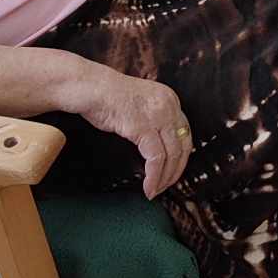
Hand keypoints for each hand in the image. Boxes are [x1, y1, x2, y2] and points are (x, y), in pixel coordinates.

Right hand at [77, 65, 192, 198]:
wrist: (92, 87)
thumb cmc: (109, 96)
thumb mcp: (141, 103)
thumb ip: (154, 119)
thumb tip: (159, 145)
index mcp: (170, 98)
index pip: (185, 132)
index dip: (181, 155)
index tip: (174, 170)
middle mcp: (169, 105)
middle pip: (183, 145)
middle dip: (176, 170)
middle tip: (166, 186)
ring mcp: (158, 116)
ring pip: (172, 155)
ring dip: (164, 178)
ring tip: (155, 191)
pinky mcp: (143, 127)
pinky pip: (156, 159)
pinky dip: (154, 177)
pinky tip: (148, 188)